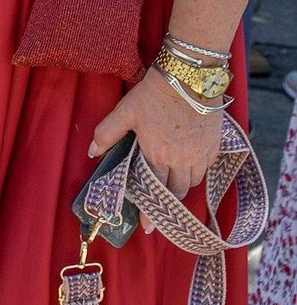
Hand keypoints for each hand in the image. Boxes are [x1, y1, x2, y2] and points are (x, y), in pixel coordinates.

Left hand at [89, 68, 224, 205]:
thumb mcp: (125, 111)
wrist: (189, 78)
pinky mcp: (214, 144)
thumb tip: (91, 152)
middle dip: (167, 203)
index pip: (153, 191)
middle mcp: (181, 160)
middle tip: (161, 210)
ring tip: (173, 186)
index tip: (147, 226)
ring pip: (193, 182)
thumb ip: (106, 133)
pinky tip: (190, 168)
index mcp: (157, 155)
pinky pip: (207, 168)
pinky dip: (198, 172)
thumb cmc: (154, 94)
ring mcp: (200, 154)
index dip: (150, 210)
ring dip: (182, 186)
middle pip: (176, 191)